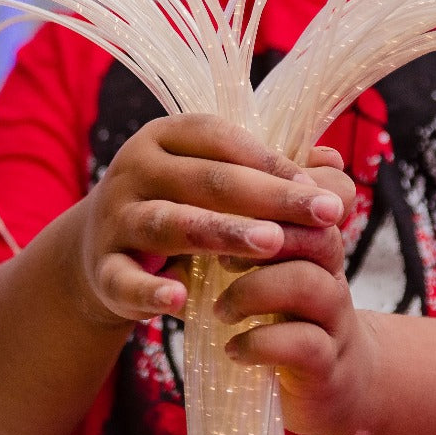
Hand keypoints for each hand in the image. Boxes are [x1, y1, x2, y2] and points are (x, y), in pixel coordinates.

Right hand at [76, 114, 352, 327]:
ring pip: (170, 222)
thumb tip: (336, 164)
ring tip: (271, 243)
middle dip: (269, 197)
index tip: (320, 188)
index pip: (221, 138)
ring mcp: (115, 218)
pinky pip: (126, 279)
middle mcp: (135, 169)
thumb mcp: (216, 182)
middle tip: (323, 214)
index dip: (272, 160)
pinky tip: (182, 298)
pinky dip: (151, 291)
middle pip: (206, 179)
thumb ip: (274, 174)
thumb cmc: (179, 205)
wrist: (99, 250)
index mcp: (164, 136)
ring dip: (222, 233)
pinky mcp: (102, 268)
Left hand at [213, 184, 375, 434]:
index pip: (309, 199)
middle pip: (317, 233)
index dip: (272, 197)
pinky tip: (233, 348)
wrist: (330, 386)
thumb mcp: (267, 270)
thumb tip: (194, 192)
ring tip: (219, 310)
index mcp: (316, 244)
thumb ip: (240, 233)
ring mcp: (334, 319)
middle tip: (218, 254)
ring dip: (253, 292)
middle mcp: (333, 275)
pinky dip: (260, 344)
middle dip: (265, 236)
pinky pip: (304, 344)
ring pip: (308, 283)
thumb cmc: (285, 318)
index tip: (224, 204)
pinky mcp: (328, 365)